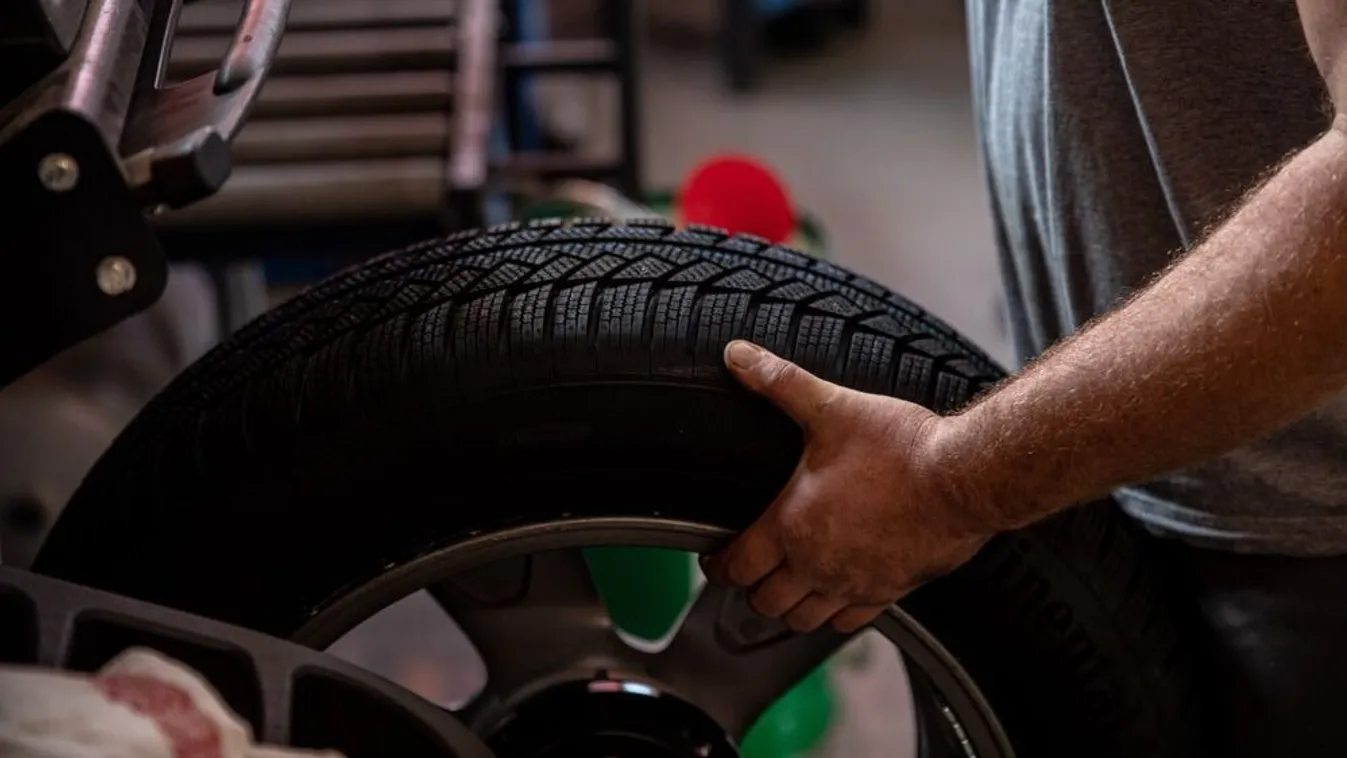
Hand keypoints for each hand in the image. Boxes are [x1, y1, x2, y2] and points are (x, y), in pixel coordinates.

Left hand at [701, 340, 995, 633]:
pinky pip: (849, 622)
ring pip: (802, 620)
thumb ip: (780, 382)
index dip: (718, 566)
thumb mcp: (832, 407)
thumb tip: (737, 354)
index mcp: (792, 526)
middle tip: (751, 569)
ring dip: (788, 607)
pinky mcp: (890, 592)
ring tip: (787, 585)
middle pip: (764, 601)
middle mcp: (817, 564)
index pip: (736, 567)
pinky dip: (834, 615)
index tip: (715, 559)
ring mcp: (854, 584)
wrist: (964, 478)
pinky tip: (836, 592)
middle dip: (751, 587)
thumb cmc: (901, 447)